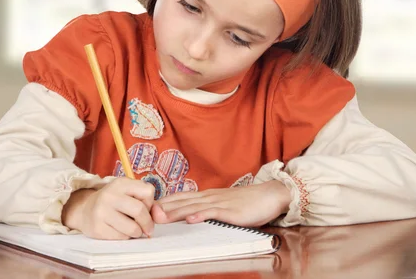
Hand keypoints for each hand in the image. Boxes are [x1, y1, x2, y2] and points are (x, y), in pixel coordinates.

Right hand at [61, 178, 154, 239]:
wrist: (85, 210)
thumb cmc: (114, 203)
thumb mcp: (127, 194)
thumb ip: (146, 201)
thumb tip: (160, 215)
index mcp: (121, 183)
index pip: (148, 191)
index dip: (150, 203)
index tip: (145, 208)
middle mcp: (110, 195)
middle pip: (140, 210)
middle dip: (147, 223)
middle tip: (147, 228)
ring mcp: (102, 211)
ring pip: (133, 228)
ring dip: (137, 232)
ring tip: (133, 229)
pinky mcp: (97, 228)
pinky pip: (122, 238)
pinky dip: (126, 237)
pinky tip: (120, 231)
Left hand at [151, 180, 291, 227]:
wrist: (269, 195)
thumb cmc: (248, 202)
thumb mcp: (224, 204)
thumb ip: (209, 208)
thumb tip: (193, 214)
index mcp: (208, 195)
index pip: (182, 197)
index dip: (165, 201)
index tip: (149, 206)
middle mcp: (210, 197)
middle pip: (183, 201)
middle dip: (164, 207)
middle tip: (146, 211)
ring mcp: (220, 203)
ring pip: (194, 207)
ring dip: (176, 212)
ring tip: (161, 217)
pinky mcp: (231, 211)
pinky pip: (214, 213)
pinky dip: (201, 215)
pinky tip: (191, 219)